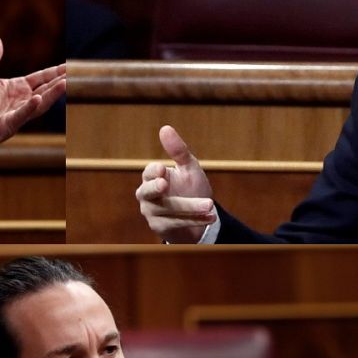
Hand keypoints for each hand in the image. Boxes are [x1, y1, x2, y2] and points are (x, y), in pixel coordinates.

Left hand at [0, 36, 63, 171]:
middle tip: (73, 74)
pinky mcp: (4, 128)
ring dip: (50, 95)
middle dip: (57, 83)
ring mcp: (12, 116)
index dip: (53, 73)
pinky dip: (28, 109)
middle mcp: (16, 103)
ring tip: (65, 84)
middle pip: (42, 91)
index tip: (68, 66)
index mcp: (11, 89)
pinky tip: (38, 99)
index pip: (38, 79)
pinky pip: (19, 117)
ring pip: (36, 105)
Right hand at [135, 124, 216, 242]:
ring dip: (190, 207)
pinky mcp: (160, 228)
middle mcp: (147, 195)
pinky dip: (194, 220)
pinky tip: (210, 216)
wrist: (197, 217)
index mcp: (152, 177)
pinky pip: (175, 223)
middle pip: (148, 192)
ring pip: (167, 209)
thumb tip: (165, 128)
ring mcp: (151, 213)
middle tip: (164, 183)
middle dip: (155, 188)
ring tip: (209, 205)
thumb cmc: (189, 188)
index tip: (162, 169)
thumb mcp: (188, 168)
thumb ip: (178, 151)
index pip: (149, 172)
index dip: (154, 171)